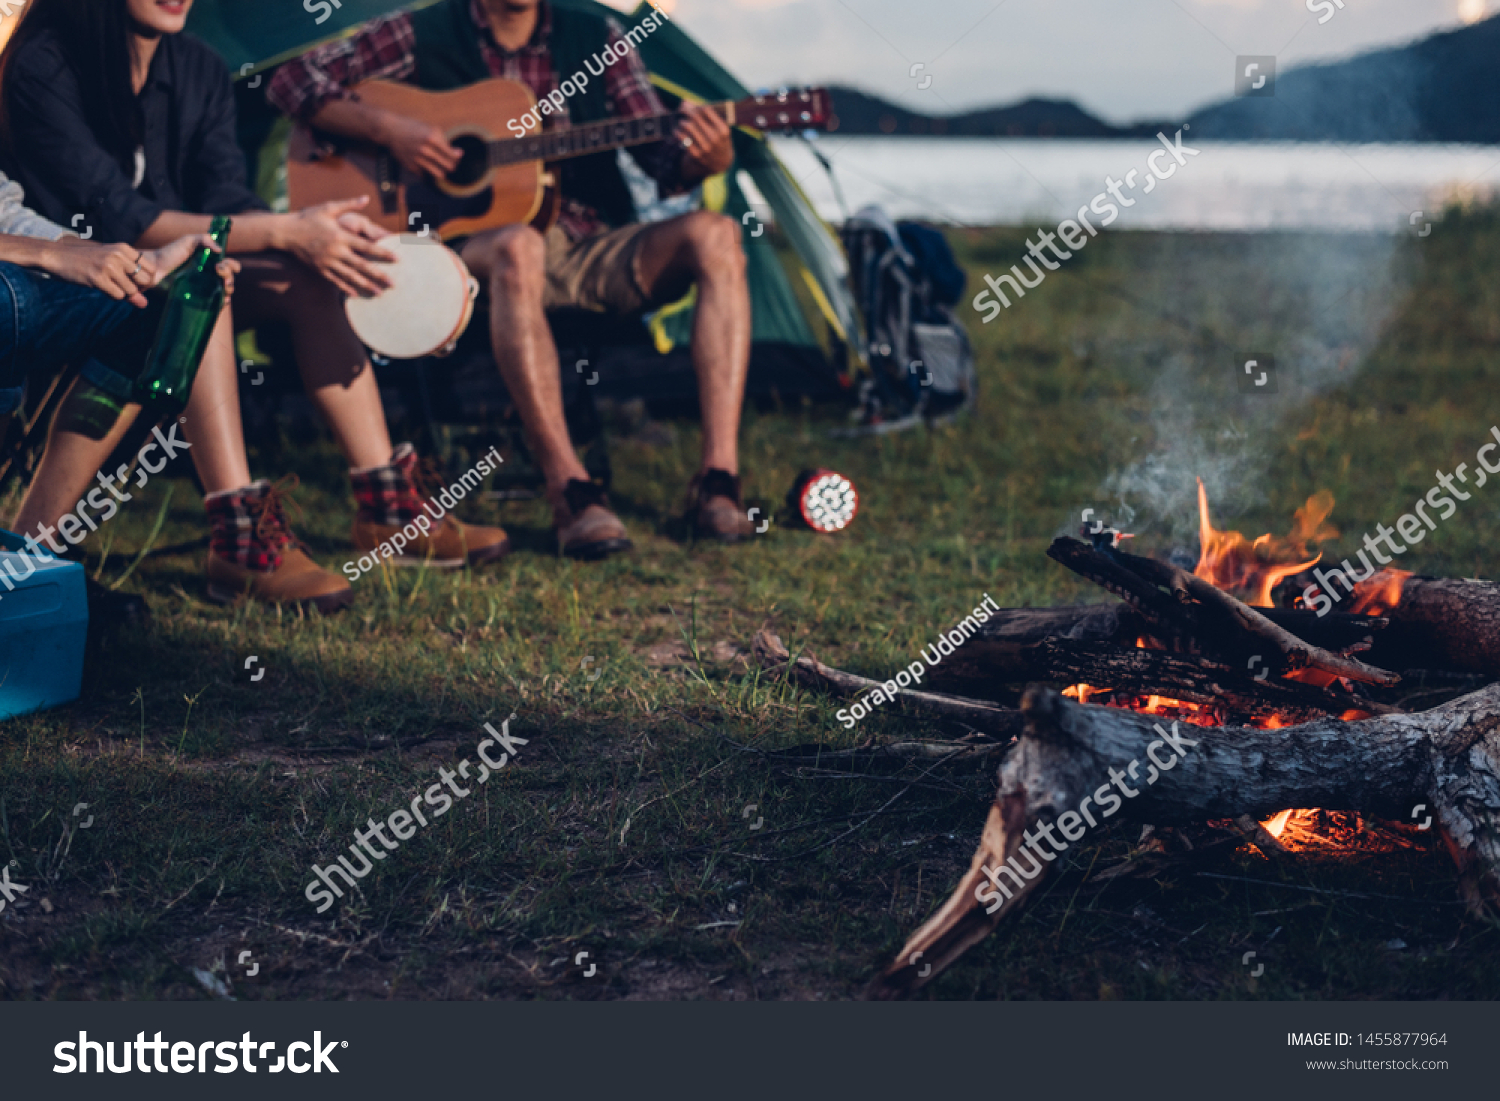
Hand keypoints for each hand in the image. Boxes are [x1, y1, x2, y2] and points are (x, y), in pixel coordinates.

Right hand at [39, 240, 164, 307]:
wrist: (56, 256)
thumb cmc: (86, 261)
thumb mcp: (110, 265)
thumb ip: (130, 283)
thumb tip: (144, 304)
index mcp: (124, 248)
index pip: (151, 269)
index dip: (144, 279)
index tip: (131, 279)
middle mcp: (118, 255)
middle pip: (145, 281)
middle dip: (135, 287)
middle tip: (119, 283)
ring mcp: (108, 266)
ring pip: (131, 291)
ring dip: (121, 292)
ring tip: (106, 283)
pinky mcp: (98, 278)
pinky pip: (118, 296)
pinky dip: (111, 295)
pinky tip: (100, 286)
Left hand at [142, 234, 239, 295]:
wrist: (154, 270)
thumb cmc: (169, 254)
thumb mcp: (186, 241)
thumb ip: (203, 239)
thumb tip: (219, 251)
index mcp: (209, 261)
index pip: (228, 263)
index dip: (231, 265)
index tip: (223, 265)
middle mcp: (209, 274)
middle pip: (229, 277)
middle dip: (229, 276)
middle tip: (220, 275)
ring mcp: (205, 286)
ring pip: (225, 289)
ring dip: (229, 288)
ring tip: (224, 287)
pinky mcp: (199, 297)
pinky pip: (216, 301)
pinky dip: (223, 301)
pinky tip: (223, 300)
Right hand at [281, 197, 396, 297]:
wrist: (285, 232)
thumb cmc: (308, 218)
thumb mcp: (328, 207)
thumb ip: (349, 204)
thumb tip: (366, 198)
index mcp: (340, 236)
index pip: (366, 246)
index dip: (383, 253)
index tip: (397, 259)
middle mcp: (335, 251)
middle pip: (361, 265)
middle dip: (379, 275)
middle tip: (394, 284)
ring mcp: (327, 262)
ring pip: (350, 277)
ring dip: (366, 285)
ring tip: (380, 293)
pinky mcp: (320, 269)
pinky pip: (336, 281)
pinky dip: (347, 288)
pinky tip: (357, 294)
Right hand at [382, 113, 460, 179]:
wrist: (391, 131)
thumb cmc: (414, 128)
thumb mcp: (431, 130)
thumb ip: (445, 142)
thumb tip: (460, 154)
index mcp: (432, 138)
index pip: (453, 156)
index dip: (456, 158)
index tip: (454, 156)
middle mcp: (425, 150)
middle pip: (449, 167)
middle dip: (451, 166)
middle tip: (448, 163)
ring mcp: (418, 159)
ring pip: (439, 175)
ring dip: (441, 171)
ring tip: (439, 165)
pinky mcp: (411, 167)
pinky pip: (427, 176)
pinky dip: (428, 172)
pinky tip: (425, 165)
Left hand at [674, 104, 733, 179]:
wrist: (721, 163)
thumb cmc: (718, 139)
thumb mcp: (719, 128)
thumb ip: (705, 114)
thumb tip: (684, 102)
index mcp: (723, 129)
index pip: (705, 110)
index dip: (696, 106)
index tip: (691, 107)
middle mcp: (715, 138)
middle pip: (695, 117)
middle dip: (686, 111)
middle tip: (682, 111)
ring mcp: (705, 147)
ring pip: (687, 127)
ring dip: (682, 122)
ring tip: (682, 123)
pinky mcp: (696, 155)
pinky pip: (683, 139)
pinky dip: (678, 133)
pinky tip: (677, 131)